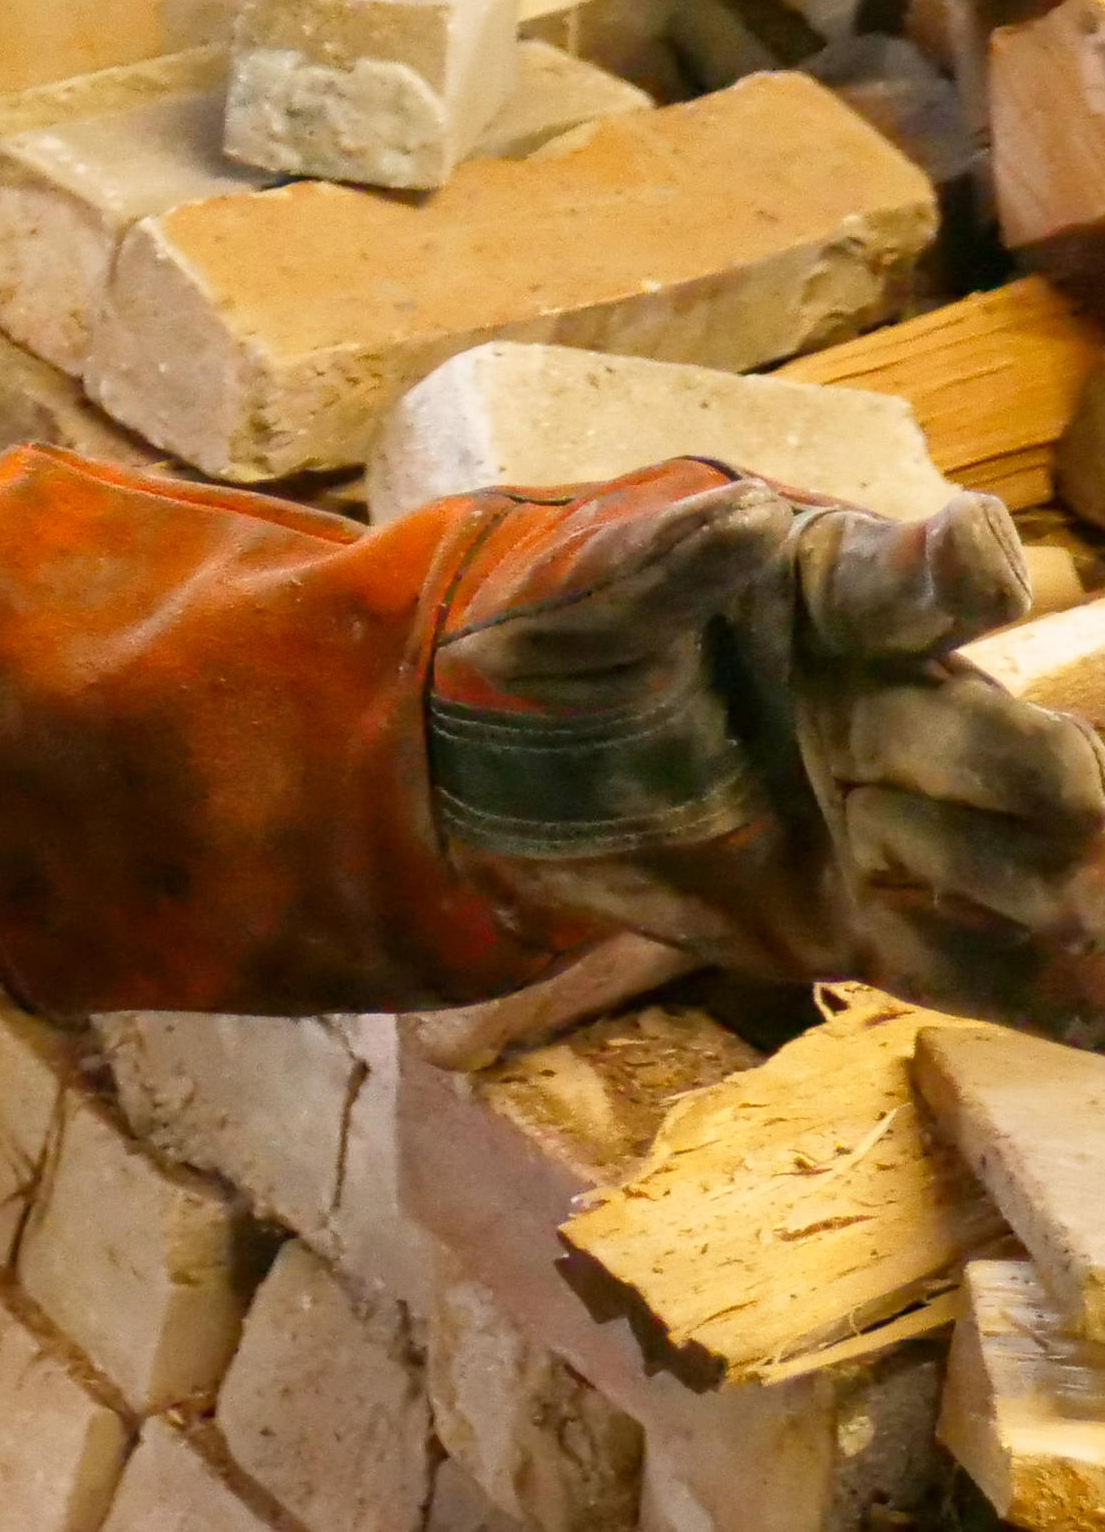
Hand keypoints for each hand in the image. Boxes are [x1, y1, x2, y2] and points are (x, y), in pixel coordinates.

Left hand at [428, 465, 1104, 1040]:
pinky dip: (1046, 998)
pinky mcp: (848, 924)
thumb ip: (660, 565)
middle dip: (1037, 769)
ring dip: (1061, 887)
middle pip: (993, 740)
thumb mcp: (574, 595)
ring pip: (1009, 858)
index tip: (979, 565)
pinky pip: (960, 967)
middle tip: (1069, 796)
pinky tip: (1101, 1015)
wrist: (487, 763)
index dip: (953, 572)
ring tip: (1088, 914)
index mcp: (831, 604)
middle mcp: (889, 708)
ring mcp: (882, 824)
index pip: (910, 584)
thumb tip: (748, 517)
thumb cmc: (545, 640)